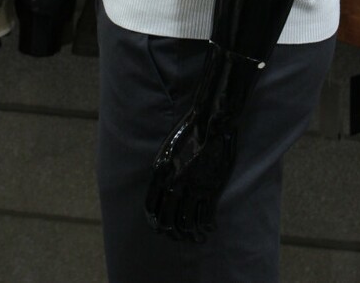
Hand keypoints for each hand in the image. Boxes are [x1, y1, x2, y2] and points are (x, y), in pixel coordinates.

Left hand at [144, 106, 237, 240]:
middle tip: (177, 237)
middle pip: (166, 221)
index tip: (159, 227)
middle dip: (171, 233)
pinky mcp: (209, 189)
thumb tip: (161, 191)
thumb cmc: (188, 132)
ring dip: (189, 234)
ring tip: (195, 237)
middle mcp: (172, 184)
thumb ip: (162, 172)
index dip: (153, 221)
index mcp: (159, 173)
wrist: (209, 123)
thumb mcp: (167, 151)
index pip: (150, 208)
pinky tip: (209, 227)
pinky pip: (203, 218)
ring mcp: (191, 188)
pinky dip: (206, 226)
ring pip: (185, 224)